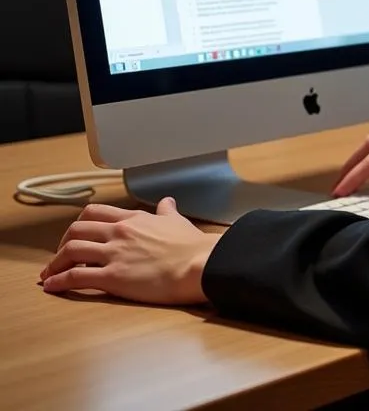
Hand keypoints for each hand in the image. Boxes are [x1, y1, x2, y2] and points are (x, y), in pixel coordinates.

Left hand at [39, 197, 218, 304]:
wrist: (197, 265)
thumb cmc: (191, 246)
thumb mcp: (177, 221)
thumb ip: (167, 211)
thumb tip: (167, 202)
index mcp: (133, 218)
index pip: (95, 212)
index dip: (79, 224)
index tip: (74, 236)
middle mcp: (119, 231)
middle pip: (77, 229)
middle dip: (62, 243)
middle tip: (59, 256)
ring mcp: (114, 253)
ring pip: (71, 250)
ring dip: (55, 263)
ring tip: (50, 274)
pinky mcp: (112, 277)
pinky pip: (76, 276)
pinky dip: (59, 281)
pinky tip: (52, 286)